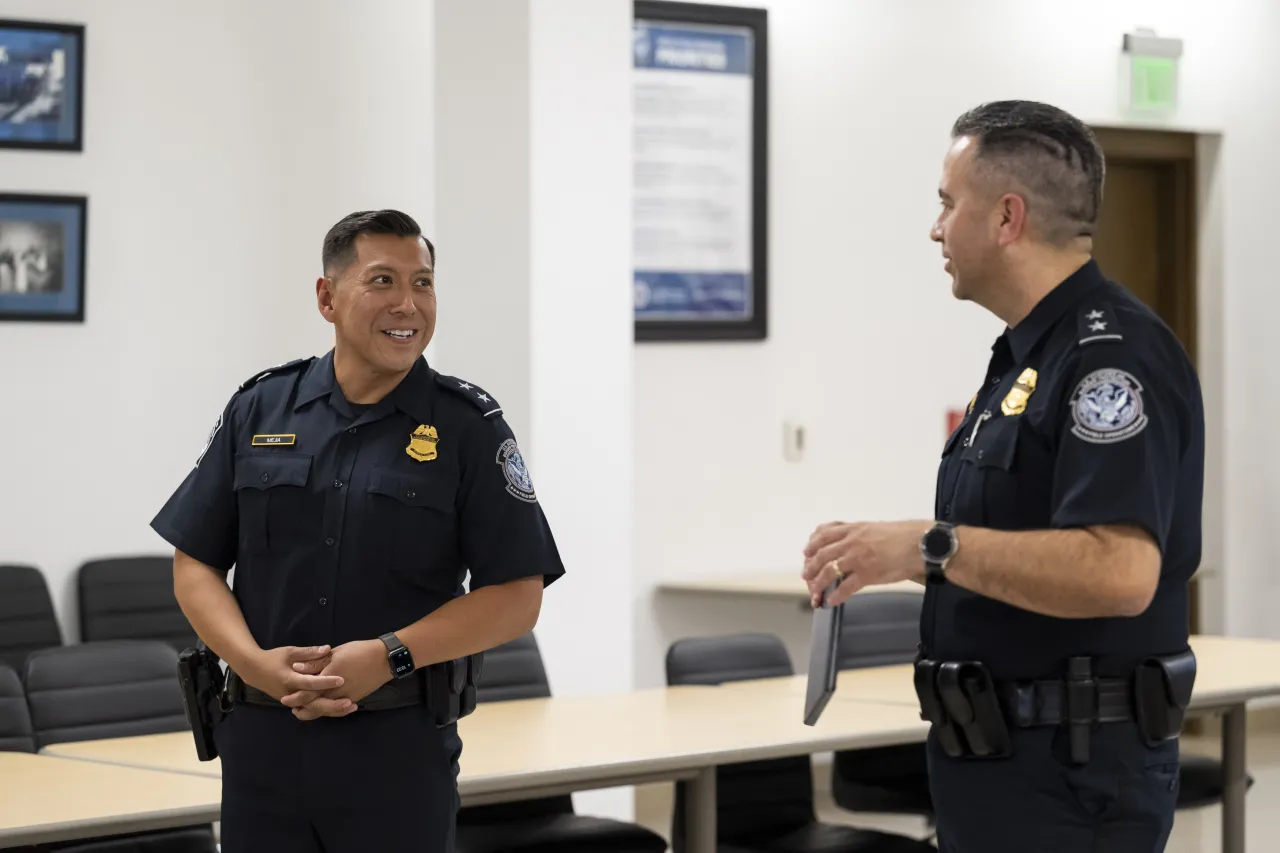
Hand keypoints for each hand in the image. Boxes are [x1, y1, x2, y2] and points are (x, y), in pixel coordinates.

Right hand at [243, 645, 346, 705]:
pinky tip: (341, 707)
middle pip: (313, 704)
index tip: (342, 679)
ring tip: (351, 706)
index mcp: (289, 680)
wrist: (254, 671)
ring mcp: (292, 701)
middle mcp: (291, 694)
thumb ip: (309, 652)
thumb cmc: (273, 658)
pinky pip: (311, 709)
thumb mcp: (290, 652)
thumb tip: (328, 649)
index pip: (310, 683)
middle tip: (350, 702)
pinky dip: (325, 709)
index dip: (326, 681)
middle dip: (332, 705)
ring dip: (332, 709)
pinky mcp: (294, 703)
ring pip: (313, 710)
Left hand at [283, 639, 391, 720]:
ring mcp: (345, 698)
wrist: (383, 659)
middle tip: (293, 708)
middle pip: (314, 705)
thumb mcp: (336, 652)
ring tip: (303, 711)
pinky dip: (327, 710)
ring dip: (313, 712)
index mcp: (329, 677)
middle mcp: (336, 691)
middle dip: (302, 708)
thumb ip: (316, 662)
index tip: (285, 697)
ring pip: (325, 710)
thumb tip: (297, 668)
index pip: (307, 692)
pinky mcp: (353, 699)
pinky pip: (337, 709)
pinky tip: (322, 708)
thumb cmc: (359, 651)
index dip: (295, 697)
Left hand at [801, 520, 929, 606]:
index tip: (806, 553)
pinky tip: (831, 601)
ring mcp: (857, 559)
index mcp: (853, 529)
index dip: (812, 546)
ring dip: (818, 584)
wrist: (919, 543)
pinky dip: (835, 596)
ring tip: (815, 592)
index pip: (823, 535)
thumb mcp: (873, 527)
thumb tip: (847, 540)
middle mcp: (851, 542)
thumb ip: (857, 533)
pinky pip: (845, 587)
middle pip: (821, 555)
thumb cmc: (901, 535)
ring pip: (829, 571)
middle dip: (811, 568)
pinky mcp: (867, 574)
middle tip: (806, 576)